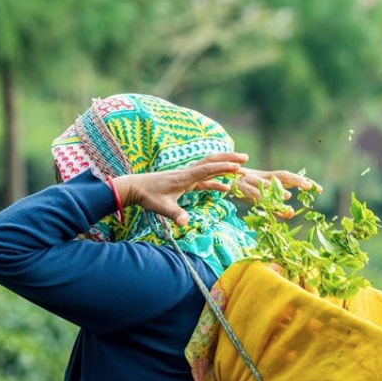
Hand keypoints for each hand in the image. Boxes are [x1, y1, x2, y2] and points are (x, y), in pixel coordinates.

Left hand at [110, 152, 247, 225]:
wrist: (136, 187)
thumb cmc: (148, 196)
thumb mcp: (162, 207)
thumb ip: (175, 214)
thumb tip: (185, 223)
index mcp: (184, 177)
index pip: (207, 169)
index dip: (222, 167)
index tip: (238, 166)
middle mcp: (188, 173)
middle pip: (212, 161)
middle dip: (229, 158)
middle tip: (246, 157)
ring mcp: (187, 176)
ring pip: (210, 167)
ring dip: (225, 165)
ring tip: (242, 166)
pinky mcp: (185, 181)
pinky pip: (205, 178)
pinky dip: (217, 180)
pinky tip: (226, 187)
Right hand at [234, 167, 321, 217]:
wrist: (220, 180)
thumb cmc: (244, 191)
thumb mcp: (262, 201)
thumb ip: (277, 208)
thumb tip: (291, 213)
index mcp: (271, 179)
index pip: (291, 179)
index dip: (305, 183)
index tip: (320, 189)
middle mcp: (263, 176)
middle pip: (283, 175)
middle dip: (296, 180)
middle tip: (308, 187)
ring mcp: (251, 179)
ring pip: (265, 182)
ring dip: (275, 188)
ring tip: (286, 196)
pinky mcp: (239, 186)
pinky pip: (249, 190)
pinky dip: (256, 194)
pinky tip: (262, 199)